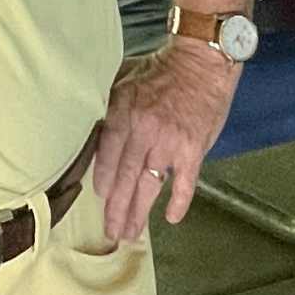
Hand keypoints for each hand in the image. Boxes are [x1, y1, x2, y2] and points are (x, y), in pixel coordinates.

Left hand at [93, 42, 238, 240]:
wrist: (202, 61)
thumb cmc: (161, 69)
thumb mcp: (122, 79)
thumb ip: (108, 107)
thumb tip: (92, 132)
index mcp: (124, 115)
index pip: (107, 157)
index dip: (102, 181)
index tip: (100, 198)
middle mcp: (144, 133)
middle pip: (124, 179)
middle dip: (116, 209)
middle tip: (111, 232)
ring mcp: (170, 143)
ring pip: (149, 185)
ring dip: (138, 212)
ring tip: (130, 234)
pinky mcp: (193, 149)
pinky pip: (184, 182)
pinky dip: (178, 201)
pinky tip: (170, 218)